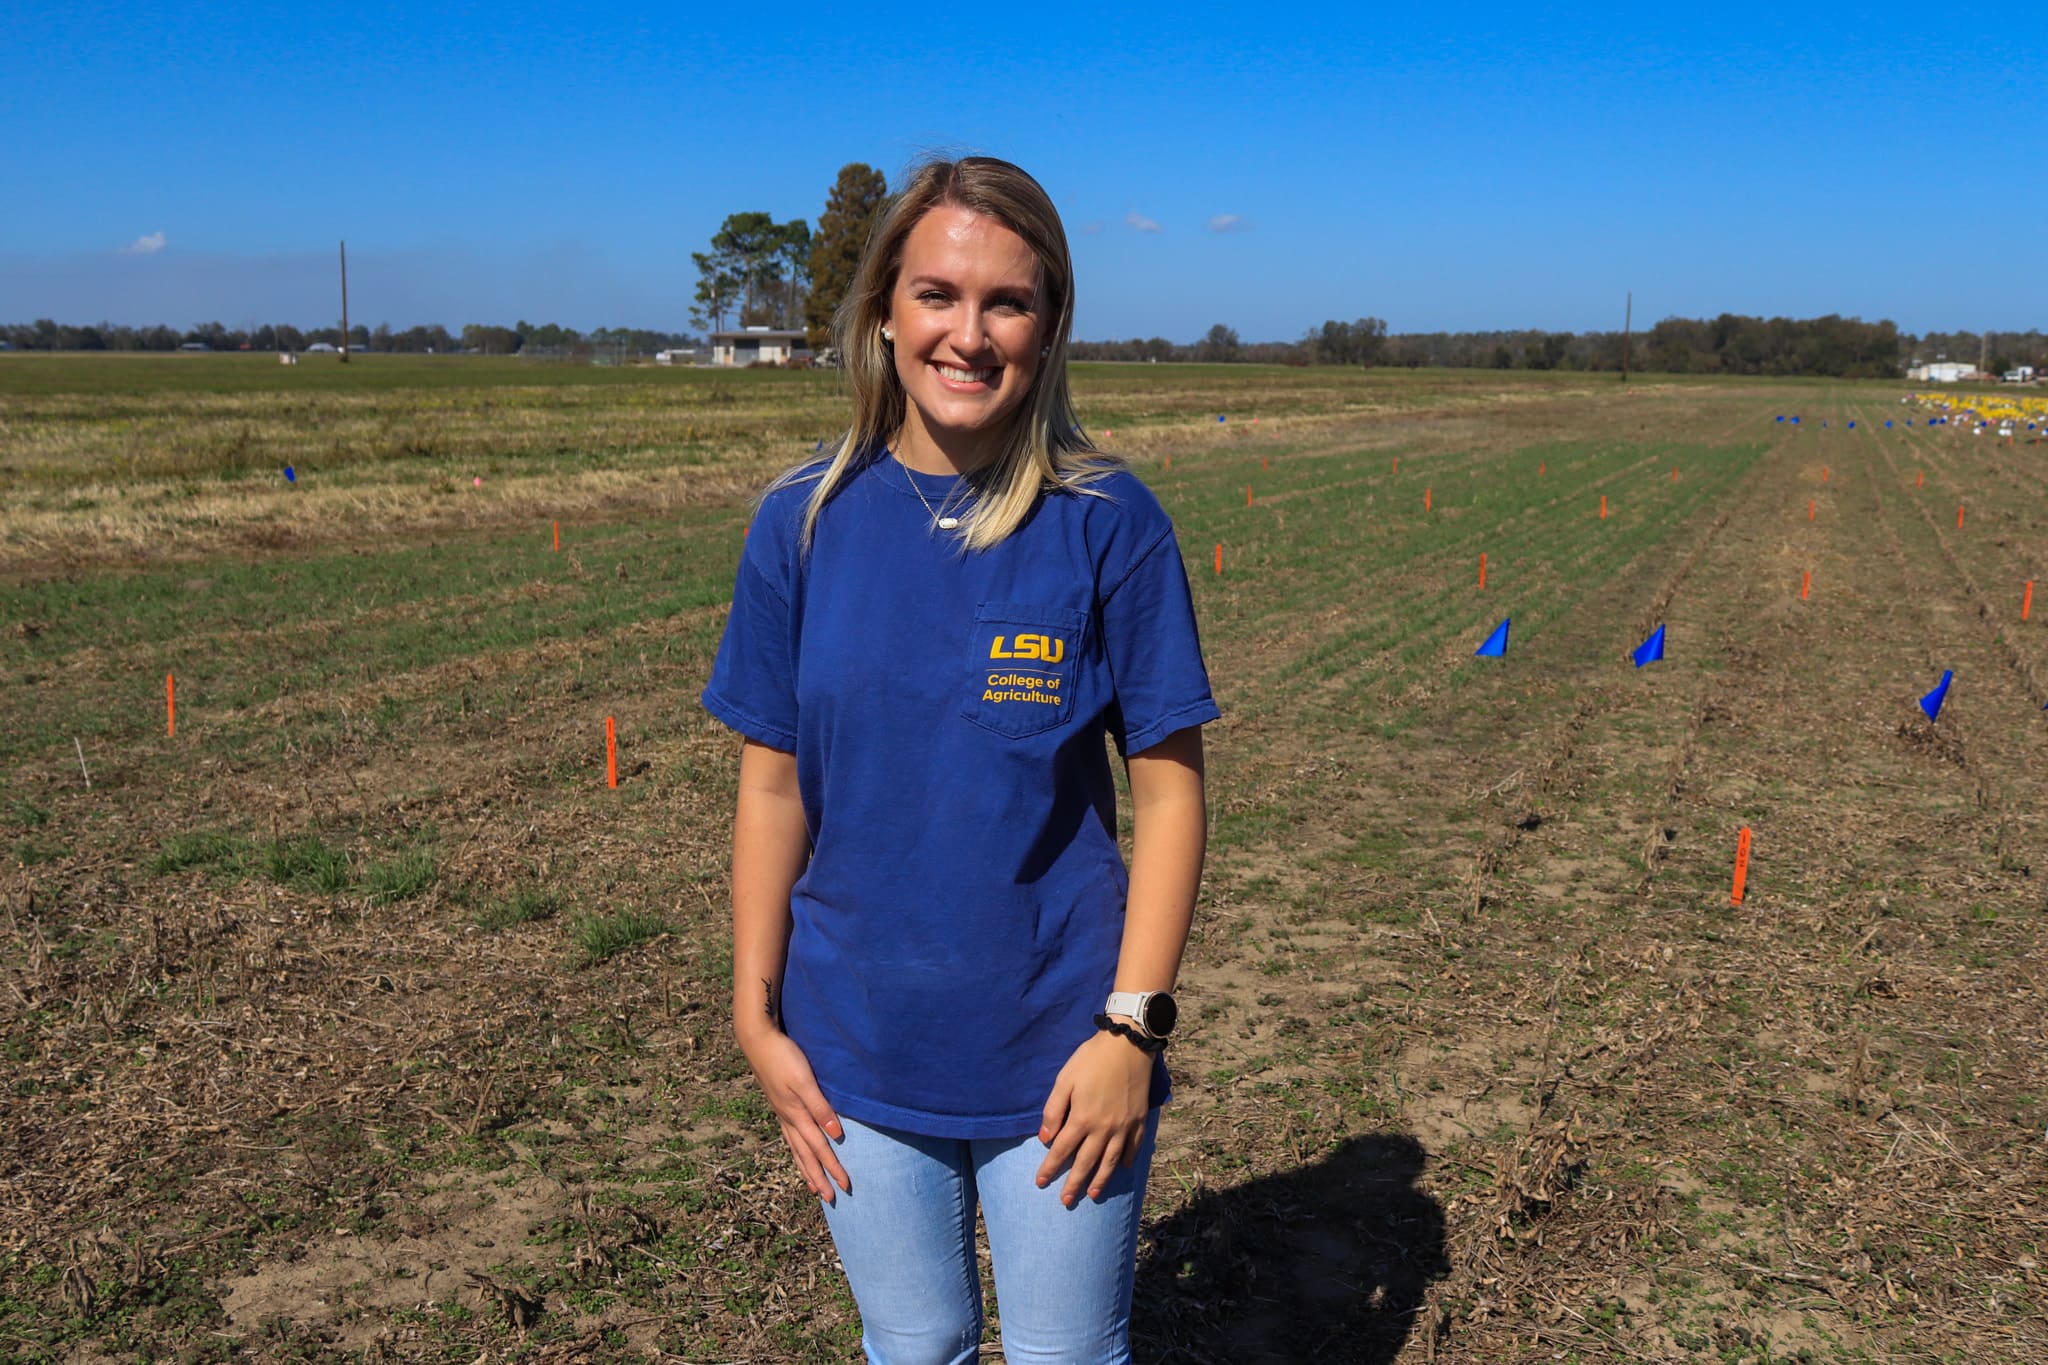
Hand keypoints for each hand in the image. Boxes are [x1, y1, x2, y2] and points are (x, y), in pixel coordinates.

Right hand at [739, 1025, 849, 1202]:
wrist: (758, 1040)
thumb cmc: (784, 1057)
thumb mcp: (804, 1081)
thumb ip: (820, 1107)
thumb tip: (835, 1135)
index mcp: (796, 1115)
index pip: (820, 1148)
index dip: (833, 1168)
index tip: (845, 1186)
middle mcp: (788, 1118)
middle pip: (806, 1155)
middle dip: (819, 1177)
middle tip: (830, 1198)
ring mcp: (782, 1112)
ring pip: (796, 1149)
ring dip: (806, 1169)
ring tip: (813, 1186)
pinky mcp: (779, 1104)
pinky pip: (790, 1137)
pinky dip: (797, 1151)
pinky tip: (799, 1153)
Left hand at [1035, 1029, 1152, 1205]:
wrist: (1128, 1045)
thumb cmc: (1091, 1060)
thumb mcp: (1064, 1080)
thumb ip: (1053, 1111)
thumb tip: (1045, 1139)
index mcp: (1082, 1118)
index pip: (1062, 1150)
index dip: (1050, 1168)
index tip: (1041, 1182)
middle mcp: (1104, 1128)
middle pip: (1086, 1162)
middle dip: (1074, 1183)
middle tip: (1065, 1201)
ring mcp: (1124, 1126)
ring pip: (1111, 1161)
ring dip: (1100, 1180)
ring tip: (1092, 1195)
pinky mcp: (1139, 1120)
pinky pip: (1133, 1147)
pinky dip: (1127, 1160)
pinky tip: (1122, 1168)